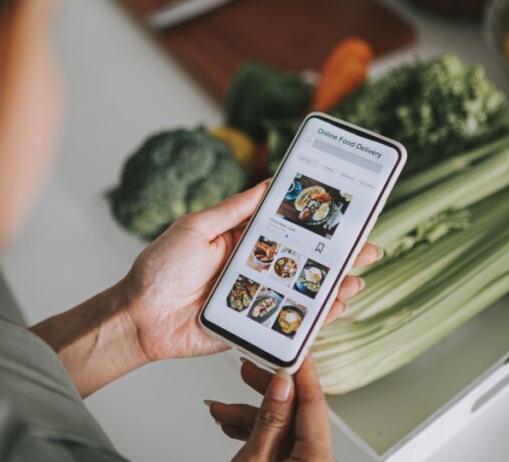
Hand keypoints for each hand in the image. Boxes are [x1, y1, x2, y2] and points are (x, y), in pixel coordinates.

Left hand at [122, 182, 378, 362]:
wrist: (139, 317)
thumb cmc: (160, 268)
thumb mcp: (196, 227)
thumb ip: (235, 209)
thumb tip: (269, 183)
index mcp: (241, 238)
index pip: (287, 226)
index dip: (316, 220)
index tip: (346, 211)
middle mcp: (253, 266)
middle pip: (304, 259)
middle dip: (338, 254)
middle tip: (370, 247)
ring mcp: (256, 296)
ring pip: (302, 290)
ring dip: (332, 285)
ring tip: (357, 279)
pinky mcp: (252, 325)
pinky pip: (288, 320)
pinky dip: (313, 316)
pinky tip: (334, 308)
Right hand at [207, 357, 333, 461]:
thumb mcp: (255, 458)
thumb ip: (270, 420)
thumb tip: (280, 384)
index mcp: (317, 458)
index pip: (314, 402)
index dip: (301, 371)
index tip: (290, 347)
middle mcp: (317, 461)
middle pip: (297, 413)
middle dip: (267, 392)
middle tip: (248, 369)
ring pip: (283, 429)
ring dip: (252, 416)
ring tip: (223, 407)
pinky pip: (278, 445)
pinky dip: (256, 434)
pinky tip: (233, 426)